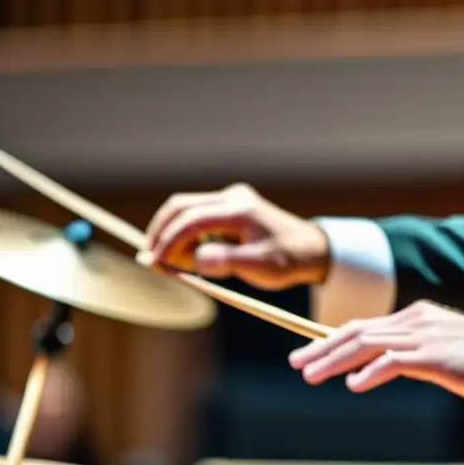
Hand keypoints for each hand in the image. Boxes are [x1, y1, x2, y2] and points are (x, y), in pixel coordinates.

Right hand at [139, 183, 329, 289]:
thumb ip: (228, 262)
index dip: (169, 241)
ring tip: (176, 264)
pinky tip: (193, 256)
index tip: (156, 263)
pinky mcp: (229, 206)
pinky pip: (197, 216)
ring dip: (173, 235)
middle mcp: (232, 197)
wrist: (311, 249)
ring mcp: (230, 199)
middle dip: (161, 232)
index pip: (191, 219)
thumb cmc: (289, 259)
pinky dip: (186, 234)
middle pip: (180, 206)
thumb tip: (197, 259)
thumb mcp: (261, 267)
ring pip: (186, 210)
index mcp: (239, 209)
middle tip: (152, 260)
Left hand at [288, 301, 463, 404]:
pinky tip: (354, 384)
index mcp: (415, 317)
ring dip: (335, 360)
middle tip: (296, 363)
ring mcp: (424, 337)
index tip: (308, 353)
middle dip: (322, 348)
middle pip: (357, 332)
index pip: (364, 326)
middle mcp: (415, 321)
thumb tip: (375, 366)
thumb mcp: (438, 351)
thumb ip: (408, 354)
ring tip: (310, 375)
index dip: (332, 339)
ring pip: (368, 345)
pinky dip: (370, 372)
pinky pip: (394, 362)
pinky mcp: (435, 356)